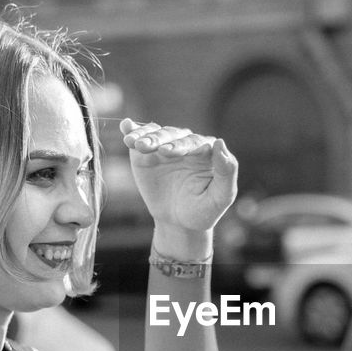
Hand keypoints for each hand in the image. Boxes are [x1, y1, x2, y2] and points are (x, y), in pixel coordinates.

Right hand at [121, 119, 237, 236]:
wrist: (178, 223)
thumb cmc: (203, 211)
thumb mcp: (220, 197)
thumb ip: (226, 172)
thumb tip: (220, 143)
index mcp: (207, 151)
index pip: (194, 143)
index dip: (181, 146)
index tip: (168, 153)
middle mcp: (186, 144)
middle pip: (173, 135)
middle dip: (160, 140)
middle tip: (148, 148)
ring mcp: (165, 146)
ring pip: (156, 134)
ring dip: (144, 136)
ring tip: (134, 143)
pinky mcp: (146, 153)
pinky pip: (140, 137)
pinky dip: (132, 131)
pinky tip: (125, 127)